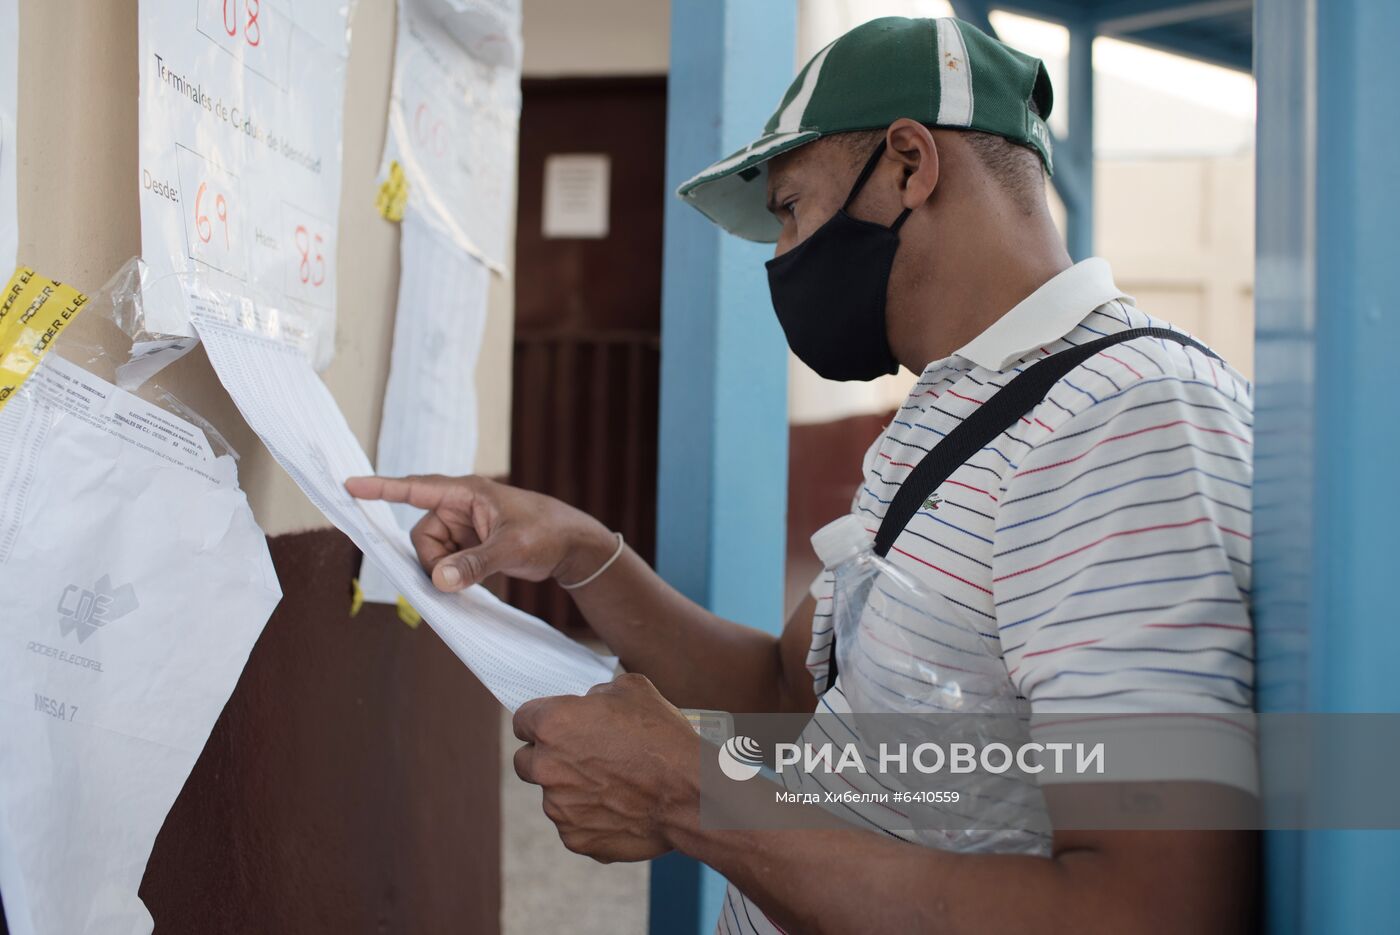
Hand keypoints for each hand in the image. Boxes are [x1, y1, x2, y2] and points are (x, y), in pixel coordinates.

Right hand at [344, 474, 613, 591]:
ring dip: (443, 571)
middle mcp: (459, 507)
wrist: (573, 547)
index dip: (381, 488)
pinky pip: (444, 562)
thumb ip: (473, 564)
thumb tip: (438, 581)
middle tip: (455, 578)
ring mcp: (464, 528)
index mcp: (466, 493)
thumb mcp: (510, 548)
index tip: (349, 486)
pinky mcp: (470, 546)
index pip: (415, 489)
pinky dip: (451, 575)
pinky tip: (469, 582)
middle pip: (421, 535)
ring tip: (475, 576)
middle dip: (432, 560)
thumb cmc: (547, 533)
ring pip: (431, 553)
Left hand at [512, 673, 699, 862]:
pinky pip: (575, 825)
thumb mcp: (632, 689)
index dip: (540, 721)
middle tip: (582, 757)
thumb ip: (596, 695)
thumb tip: (589, 705)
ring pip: (554, 796)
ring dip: (573, 790)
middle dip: (547, 758)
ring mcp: (558, 808)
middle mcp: (546, 767)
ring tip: (615, 785)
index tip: (554, 727)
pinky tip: (622, 808)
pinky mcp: (575, 838)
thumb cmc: (663, 738)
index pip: (522, 720)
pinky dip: (592, 818)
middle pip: (525, 762)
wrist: (690, 794)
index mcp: (553, 724)